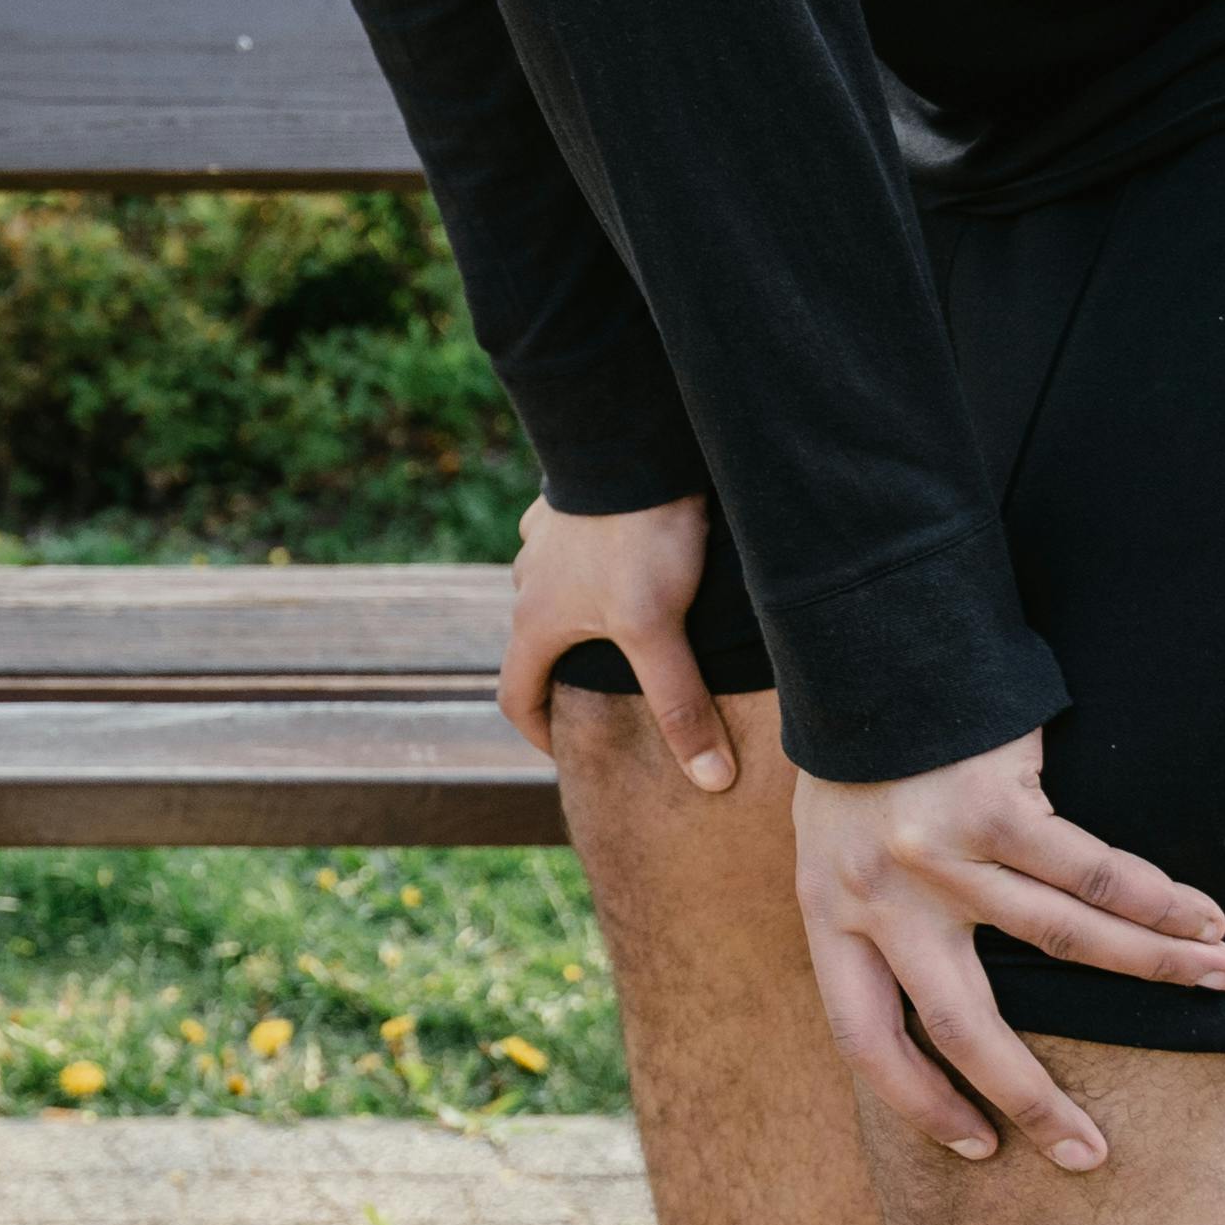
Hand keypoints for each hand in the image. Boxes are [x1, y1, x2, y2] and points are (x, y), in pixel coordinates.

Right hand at [493, 492, 736, 794]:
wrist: (628, 441)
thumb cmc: (633, 538)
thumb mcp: (660, 630)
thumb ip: (680, 705)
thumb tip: (709, 782)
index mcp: (535, 621)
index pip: (514, 697)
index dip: (542, 734)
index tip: (574, 751)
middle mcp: (527, 582)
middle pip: (539, 646)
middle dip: (572, 676)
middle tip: (619, 696)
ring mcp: (545, 540)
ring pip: (559, 595)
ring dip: (587, 619)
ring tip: (639, 631)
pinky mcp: (569, 506)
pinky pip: (577, 551)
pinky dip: (599, 570)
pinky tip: (638, 565)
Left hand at [794, 728, 1224, 1168]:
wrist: (865, 636)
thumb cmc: (865, 748)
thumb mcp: (839, 839)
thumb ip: (881, 913)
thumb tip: (940, 998)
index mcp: (828, 910)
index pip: (863, 1036)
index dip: (918, 1099)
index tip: (975, 1145)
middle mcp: (875, 893)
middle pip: (961, 1025)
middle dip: (1031, 1100)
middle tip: (1089, 1156)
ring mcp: (935, 853)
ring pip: (1061, 943)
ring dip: (1152, 970)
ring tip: (1220, 984)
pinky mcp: (992, 807)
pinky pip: (1091, 872)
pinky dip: (1156, 901)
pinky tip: (1204, 918)